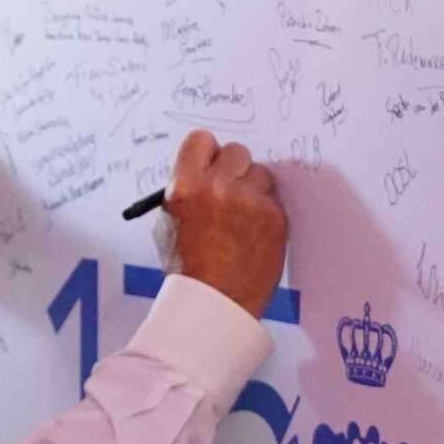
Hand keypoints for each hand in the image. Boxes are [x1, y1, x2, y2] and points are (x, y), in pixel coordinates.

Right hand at [152, 130, 287, 319]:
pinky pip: (273, 198)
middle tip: (231, 190)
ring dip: (254, 189)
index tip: (211, 165)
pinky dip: (267, 211)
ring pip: (260, 173)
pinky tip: (254, 233)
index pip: (201, 140)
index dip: (207, 154)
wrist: (215, 303)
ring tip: (243, 218)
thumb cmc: (188, 269)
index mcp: (184, 186)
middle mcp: (217, 187)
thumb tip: (203, 172)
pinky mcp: (274, 216)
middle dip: (234, 169)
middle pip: (236, 151)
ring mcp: (249, 200)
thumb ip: (185, 190)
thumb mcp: (169, 223)